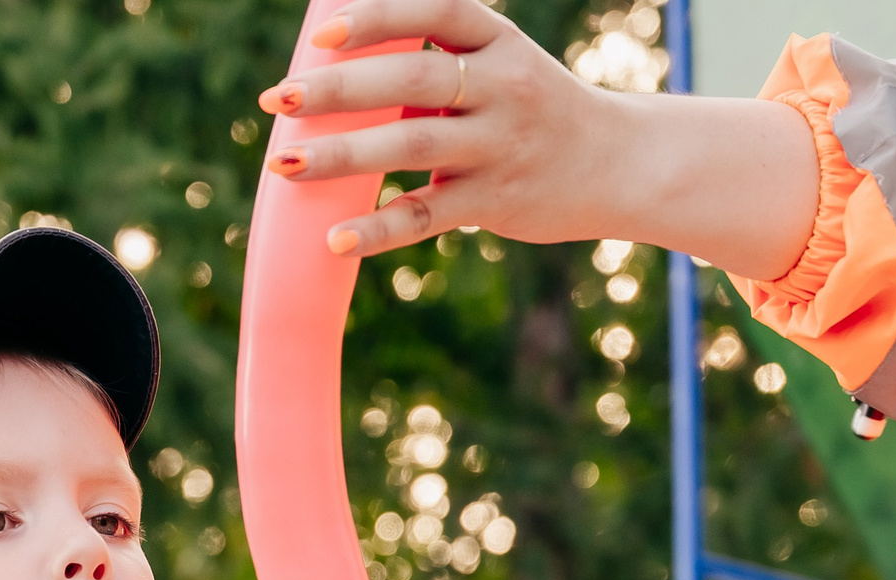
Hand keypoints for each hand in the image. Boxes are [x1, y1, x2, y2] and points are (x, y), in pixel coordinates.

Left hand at [254, 0, 820, 280]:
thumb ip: (434, 63)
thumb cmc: (532, 111)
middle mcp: (503, 88)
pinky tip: (335, 240)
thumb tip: (336, 67)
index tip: (322, 35)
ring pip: (413, 147)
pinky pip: (428, 216)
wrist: (617, 165)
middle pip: (413, 81)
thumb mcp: (498, 67)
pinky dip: (379, 230)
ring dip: (344, 156)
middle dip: (340, 89)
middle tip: (278, 100)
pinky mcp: (495, 201)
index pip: (435, 14)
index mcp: (498, 42)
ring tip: (285, 167)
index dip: (379, 20)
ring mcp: (499, 146)